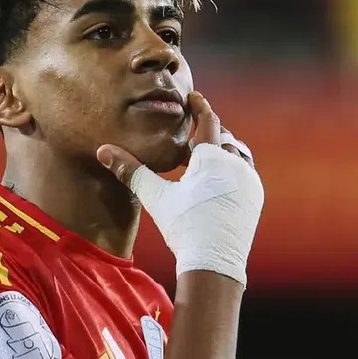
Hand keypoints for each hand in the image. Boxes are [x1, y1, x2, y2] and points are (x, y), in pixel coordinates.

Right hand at [96, 92, 263, 284]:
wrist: (214, 263)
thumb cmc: (184, 227)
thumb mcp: (156, 197)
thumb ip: (131, 170)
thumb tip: (103, 150)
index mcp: (212, 158)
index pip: (208, 120)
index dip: (199, 106)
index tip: (193, 95)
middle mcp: (236, 165)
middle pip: (224, 137)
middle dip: (209, 130)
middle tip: (193, 128)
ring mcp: (249, 182)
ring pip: (238, 153)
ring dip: (224, 148)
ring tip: (208, 152)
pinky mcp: (254, 198)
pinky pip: (245, 172)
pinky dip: (232, 166)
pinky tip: (220, 177)